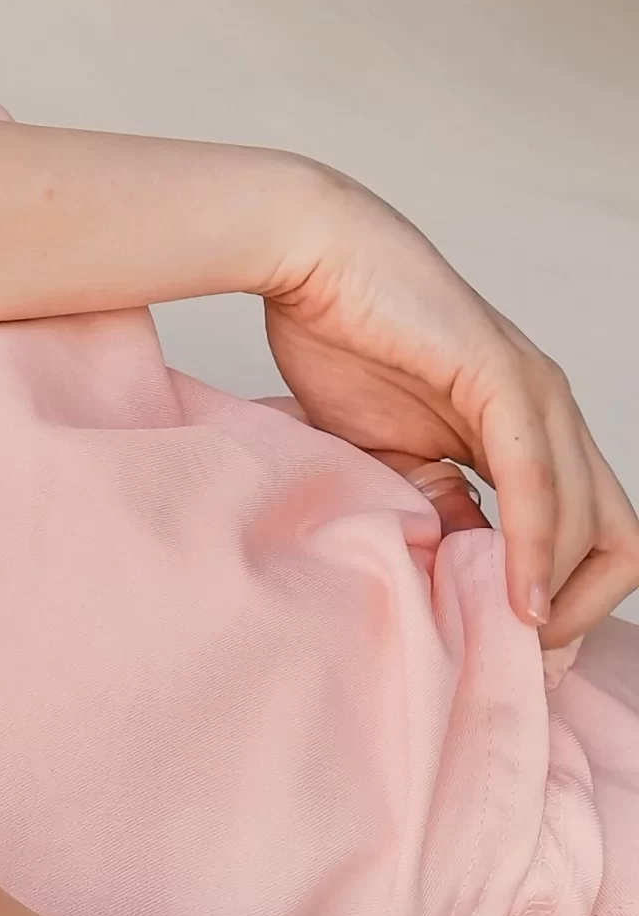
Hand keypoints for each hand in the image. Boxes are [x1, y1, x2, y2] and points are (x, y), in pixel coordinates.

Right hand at [262, 171, 638, 645]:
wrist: (307, 256)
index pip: (589, 535)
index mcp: (528, 429)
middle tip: (525, 658)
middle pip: (620, 537)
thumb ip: (438, 506)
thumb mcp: (392, 452)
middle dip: (584, 612)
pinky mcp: (505, 378)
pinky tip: (519, 594)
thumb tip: (467, 576)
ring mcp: (537, 392)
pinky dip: (537, 548)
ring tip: (518, 640)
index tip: (516, 650)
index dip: (567, 602)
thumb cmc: (340, 337)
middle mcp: (551, 412)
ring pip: (594, 520)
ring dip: (564, 595)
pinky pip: (540, 482)